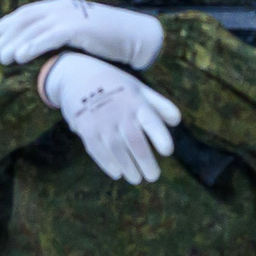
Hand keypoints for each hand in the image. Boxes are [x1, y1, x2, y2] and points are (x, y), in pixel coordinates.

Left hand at [0, 0, 164, 69]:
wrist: (136, 35)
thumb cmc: (110, 37)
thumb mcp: (81, 31)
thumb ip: (62, 34)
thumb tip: (45, 47)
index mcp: (62, 6)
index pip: (29, 12)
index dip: (10, 22)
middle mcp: (62, 8)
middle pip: (26, 20)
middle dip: (8, 35)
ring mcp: (70, 16)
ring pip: (33, 30)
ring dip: (15, 44)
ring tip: (2, 58)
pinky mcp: (77, 28)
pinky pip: (48, 37)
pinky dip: (32, 46)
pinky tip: (20, 57)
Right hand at [39, 51, 180, 184]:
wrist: (79, 77)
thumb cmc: (116, 86)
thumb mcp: (139, 88)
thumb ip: (159, 105)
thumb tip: (176, 121)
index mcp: (136, 102)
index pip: (151, 121)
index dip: (160, 136)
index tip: (168, 151)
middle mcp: (119, 112)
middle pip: (135, 141)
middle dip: (145, 161)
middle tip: (153, 176)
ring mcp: (101, 121)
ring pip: (117, 150)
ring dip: (128, 167)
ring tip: (136, 179)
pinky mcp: (86, 129)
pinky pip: (97, 150)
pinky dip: (107, 164)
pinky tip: (117, 173)